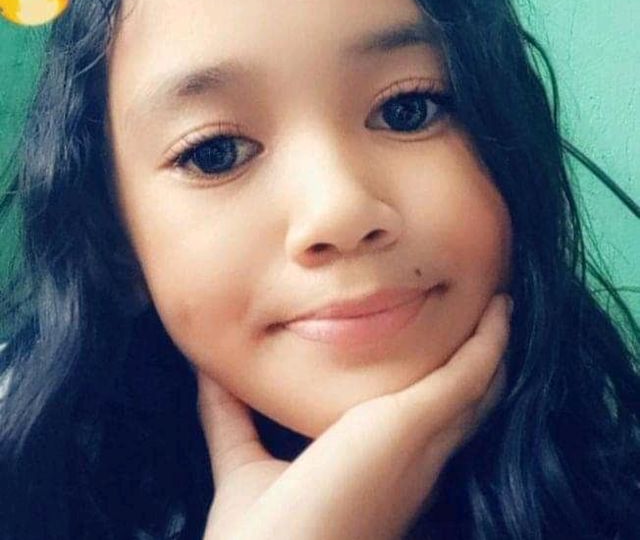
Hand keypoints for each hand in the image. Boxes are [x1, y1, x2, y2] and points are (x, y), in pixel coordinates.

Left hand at [197, 293, 511, 539]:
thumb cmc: (257, 535)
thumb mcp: (244, 462)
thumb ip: (231, 418)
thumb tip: (210, 372)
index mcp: (384, 471)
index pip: (431, 422)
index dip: (446, 383)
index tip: (445, 341)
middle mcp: (415, 462)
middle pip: (467, 401)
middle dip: (481, 359)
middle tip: (491, 312)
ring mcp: (422, 446)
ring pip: (478, 386)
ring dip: (491, 344)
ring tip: (500, 305)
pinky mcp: (414, 426)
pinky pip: (470, 376)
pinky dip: (488, 343)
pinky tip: (497, 313)